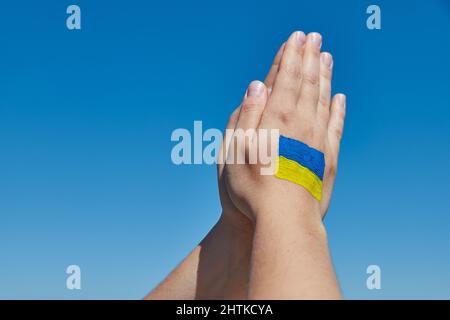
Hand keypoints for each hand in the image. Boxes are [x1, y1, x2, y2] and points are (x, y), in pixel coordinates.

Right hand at [222, 31, 345, 222]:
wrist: (284, 219)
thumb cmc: (251, 187)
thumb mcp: (235, 149)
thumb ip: (247, 114)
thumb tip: (257, 85)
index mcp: (276, 118)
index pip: (284, 78)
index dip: (290, 56)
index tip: (296, 38)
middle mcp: (300, 123)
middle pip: (307, 82)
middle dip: (309, 57)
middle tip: (314, 37)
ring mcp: (317, 139)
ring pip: (323, 99)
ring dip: (325, 76)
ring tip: (327, 57)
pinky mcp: (328, 156)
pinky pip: (335, 125)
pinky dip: (338, 109)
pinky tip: (340, 98)